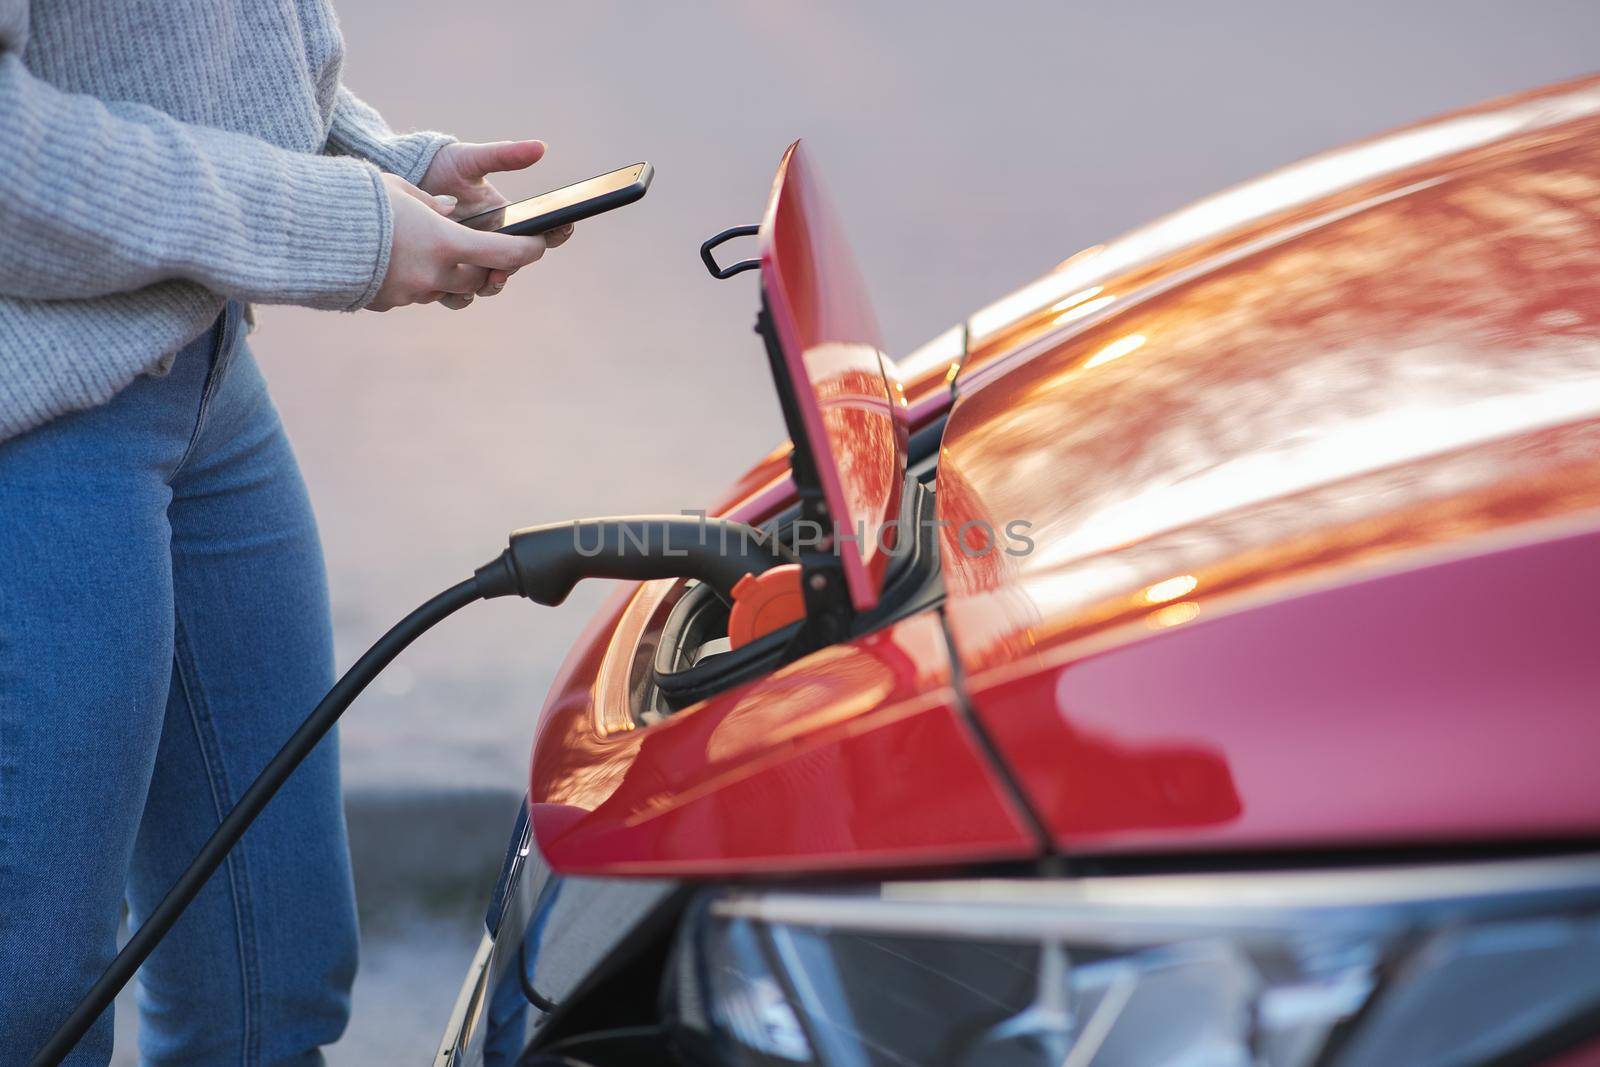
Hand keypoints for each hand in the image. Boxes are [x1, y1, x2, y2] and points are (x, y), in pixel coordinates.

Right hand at [366, 174, 546, 311]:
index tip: (541, 246)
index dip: (529, 252)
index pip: (504, 254)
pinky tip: (400, 261)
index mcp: (445, 242)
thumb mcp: (400, 189)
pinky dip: (417, 280)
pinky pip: (414, 294)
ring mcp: (410, 293)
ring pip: (448, 292)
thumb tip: (448, 212)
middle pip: (480, 281)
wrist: (307, 233)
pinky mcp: (387, 302)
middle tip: (487, 253)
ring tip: (438, 255)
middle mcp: (433, 274)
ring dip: (452, 277)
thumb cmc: (357, 200)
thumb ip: (431, 203)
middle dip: (487, 269)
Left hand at [420, 139, 575, 303]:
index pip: (541, 231)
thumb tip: (541, 146)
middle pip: (515, 263)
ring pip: (489, 283)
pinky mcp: (445, 274)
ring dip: (493, 283)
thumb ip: (504, 155)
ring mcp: (470, 260)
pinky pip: (457, 294)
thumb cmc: (439, 167)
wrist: (401, 180)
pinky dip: (460, 295)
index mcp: (505, 218)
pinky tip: (454, 288)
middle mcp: (491, 243)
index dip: (557, 232)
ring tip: (489, 277)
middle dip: (516, 264)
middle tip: (510, 263)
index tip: (562, 225)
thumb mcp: (470, 160)